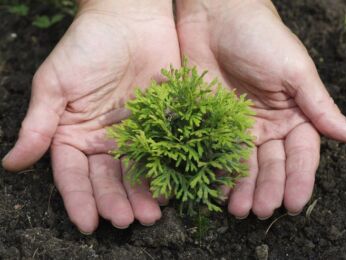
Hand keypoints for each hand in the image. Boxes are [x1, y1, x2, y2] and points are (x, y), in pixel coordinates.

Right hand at [2, 0, 179, 233]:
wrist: (130, 19)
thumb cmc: (87, 47)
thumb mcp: (55, 84)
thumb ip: (38, 125)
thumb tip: (11, 163)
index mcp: (74, 135)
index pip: (73, 175)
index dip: (79, 200)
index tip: (87, 223)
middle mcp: (103, 140)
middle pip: (108, 179)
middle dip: (116, 202)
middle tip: (127, 222)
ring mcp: (133, 135)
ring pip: (136, 172)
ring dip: (142, 195)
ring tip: (151, 215)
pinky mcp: (160, 124)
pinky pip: (163, 152)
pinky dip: (166, 170)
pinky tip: (171, 188)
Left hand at [176, 0, 345, 218]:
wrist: (216, 17)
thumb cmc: (261, 37)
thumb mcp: (295, 71)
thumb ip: (319, 107)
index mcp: (294, 113)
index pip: (301, 153)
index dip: (299, 178)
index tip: (294, 203)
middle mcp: (268, 124)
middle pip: (271, 164)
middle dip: (267, 188)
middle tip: (261, 210)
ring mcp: (239, 125)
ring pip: (244, 164)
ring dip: (242, 188)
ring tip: (237, 210)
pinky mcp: (212, 122)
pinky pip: (216, 151)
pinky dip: (217, 171)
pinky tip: (216, 190)